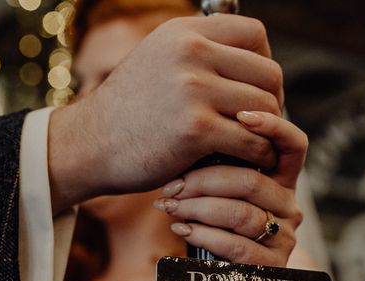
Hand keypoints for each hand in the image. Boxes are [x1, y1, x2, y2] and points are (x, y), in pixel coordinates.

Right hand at [48, 15, 283, 211]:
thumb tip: (258, 66)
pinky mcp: (196, 129)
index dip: (265, 67)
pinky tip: (249, 164)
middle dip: (273, 105)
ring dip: (269, 135)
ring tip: (254, 148)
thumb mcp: (163, 63)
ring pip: (267, 109)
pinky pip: (253, 141)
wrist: (91, 145)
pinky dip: (259, 157)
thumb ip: (203, 57)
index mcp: (185, 32)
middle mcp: (190, 51)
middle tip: (259, 128)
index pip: (256, 33)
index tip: (254, 94)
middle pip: (269, 74)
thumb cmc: (134, 112)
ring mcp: (193, 89)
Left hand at [153, 111, 307, 267]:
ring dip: (198, 208)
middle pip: (252, 182)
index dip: (274, 126)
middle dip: (205, 180)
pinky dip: (204, 235)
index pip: (293, 145)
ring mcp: (284, 237)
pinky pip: (237, 245)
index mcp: (282, 180)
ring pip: (242, 214)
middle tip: (172, 184)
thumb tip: (193, 123)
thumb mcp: (217, 186)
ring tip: (171, 206)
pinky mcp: (273, 265)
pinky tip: (181, 229)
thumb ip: (219, 160)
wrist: (217, 276)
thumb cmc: (210, 221)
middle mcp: (289, 206)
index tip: (239, 115)